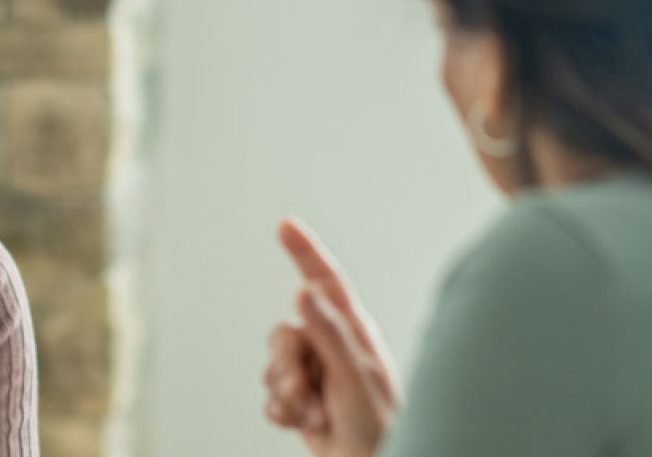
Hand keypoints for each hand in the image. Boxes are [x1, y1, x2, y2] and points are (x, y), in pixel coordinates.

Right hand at [263, 218, 398, 456]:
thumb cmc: (380, 425)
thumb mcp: (355, 375)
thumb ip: (329, 333)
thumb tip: (305, 291)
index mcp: (351, 331)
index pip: (324, 282)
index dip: (304, 252)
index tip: (285, 225)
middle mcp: (331, 347)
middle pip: (282, 335)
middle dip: (287, 367)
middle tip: (305, 391)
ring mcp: (316, 374)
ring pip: (273, 368)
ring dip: (288, 396)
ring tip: (315, 415)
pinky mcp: (302, 401)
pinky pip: (271, 396)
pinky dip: (282, 413)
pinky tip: (304, 424)